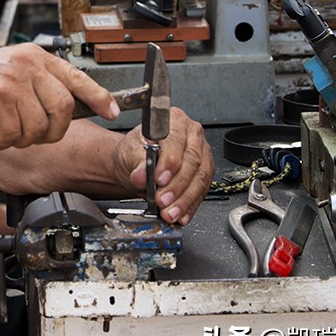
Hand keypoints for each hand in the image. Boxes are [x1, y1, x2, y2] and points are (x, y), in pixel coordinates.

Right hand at [0, 44, 119, 148]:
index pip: (78, 77)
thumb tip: (76, 106)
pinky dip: (2, 142)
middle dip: (51, 132)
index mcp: (35, 57)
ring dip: (21, 139)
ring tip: (6, 133)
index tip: (111, 111)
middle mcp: (25, 64)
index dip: (99, 98)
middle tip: (34, 136)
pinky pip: (11, 133)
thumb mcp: (14, 72)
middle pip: (63, 109)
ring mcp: (9, 79)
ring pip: (37, 127)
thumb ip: (42, 84)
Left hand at [114, 108, 213, 225]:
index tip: (158, 179)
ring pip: (200, 179)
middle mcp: (192, 135)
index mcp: (174, 120)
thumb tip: (140, 175)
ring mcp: (202, 153)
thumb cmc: (135, 151)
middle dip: (176, 186)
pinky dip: (191, 206)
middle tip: (163, 201)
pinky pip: (202, 191)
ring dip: (185, 200)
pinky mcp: (205, 172)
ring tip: (170, 213)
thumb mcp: (129, 153)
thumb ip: (136, 163)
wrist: (136, 163)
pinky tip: (181, 215)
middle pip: (191, 162)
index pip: (175, 141)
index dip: (169, 162)